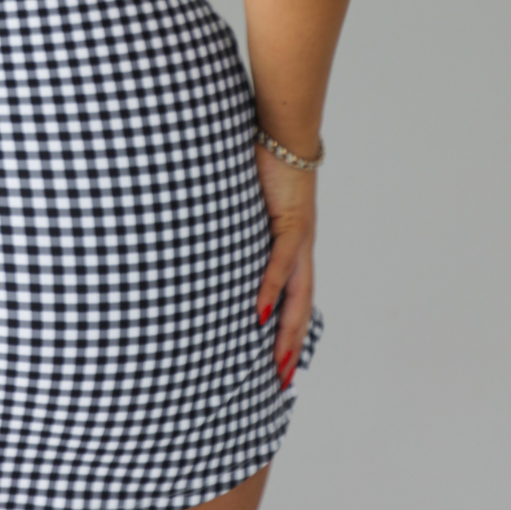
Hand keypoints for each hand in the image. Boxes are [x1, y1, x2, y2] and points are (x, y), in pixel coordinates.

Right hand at [253, 143, 317, 389]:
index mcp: (293, 245)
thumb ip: (238, 224)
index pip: (295, 295)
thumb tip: (208, 235)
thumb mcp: (249, 203)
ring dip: (288, 330)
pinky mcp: (292, 222)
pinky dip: (270, 289)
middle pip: (301, 306)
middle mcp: (302, 248)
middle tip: (282, 377)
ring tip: (278, 360)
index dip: (291, 327)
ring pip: (298, 295)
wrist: (285, 132)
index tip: (282, 357)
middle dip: (292, 344)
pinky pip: (281, 263)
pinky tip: (261, 313)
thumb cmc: (265, 160)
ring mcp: (299, 238)